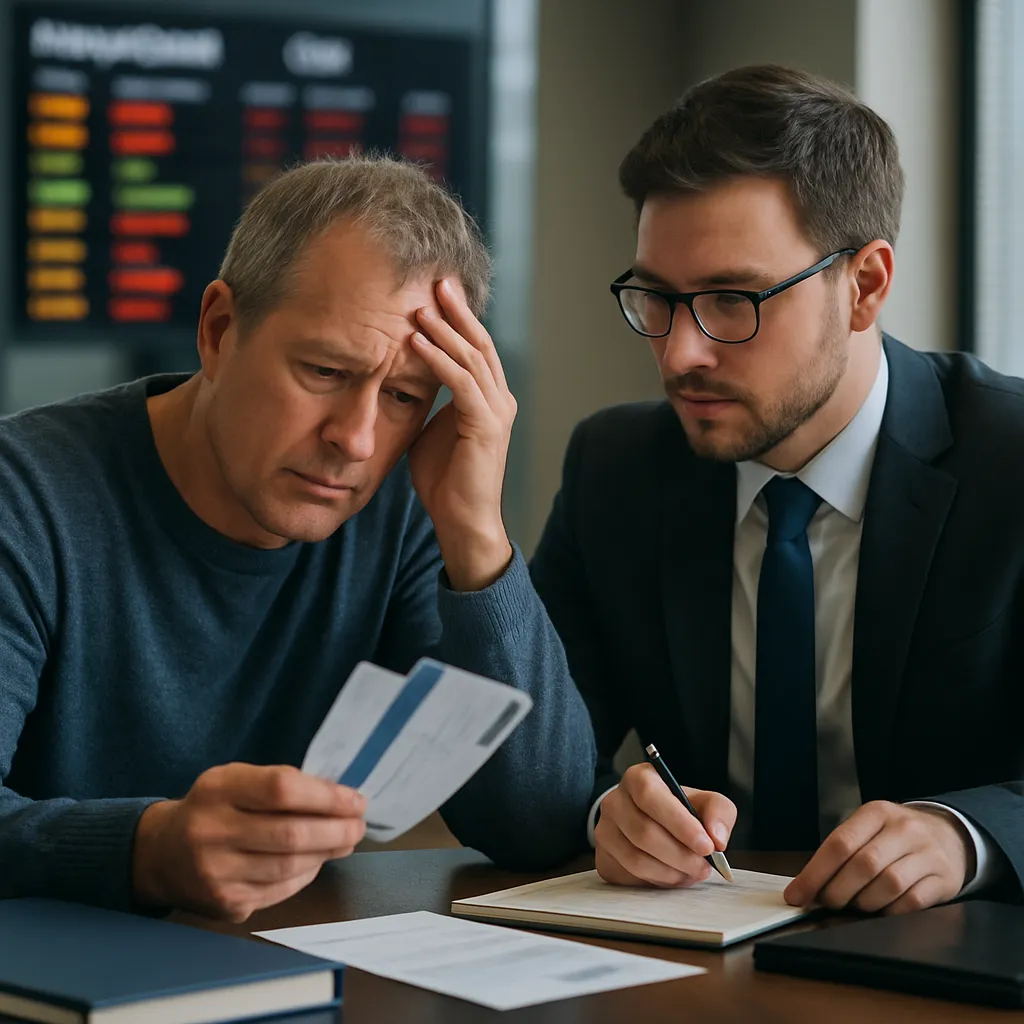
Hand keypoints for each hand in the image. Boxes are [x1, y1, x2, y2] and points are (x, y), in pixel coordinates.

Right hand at [132, 763, 366, 921]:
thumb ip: (280, 783)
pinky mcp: (224, 904)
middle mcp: (211, 832)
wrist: (160, 854)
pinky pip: (279, 890)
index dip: (326, 795)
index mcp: (217, 790)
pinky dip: (306, 874)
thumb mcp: (235, 779)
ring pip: (289, 867)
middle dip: (337, 829)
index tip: (355, 799)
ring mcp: (216, 874)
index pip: (281, 789)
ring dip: (327, 853)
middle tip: (359, 825)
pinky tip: (316, 861)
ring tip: (346, 840)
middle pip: (291, 834)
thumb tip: (339, 796)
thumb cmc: (211, 808)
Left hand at [407, 278, 515, 590]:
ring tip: (420, 305)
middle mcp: (499, 399)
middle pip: (478, 343)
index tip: (435, 291)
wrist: (462, 521)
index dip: (458, 318)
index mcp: (488, 398)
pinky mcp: (485, 427)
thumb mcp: (430, 429)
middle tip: (436, 279)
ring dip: (444, 329)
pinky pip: (461, 384)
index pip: (475, 347)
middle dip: (457, 310)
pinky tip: (416, 342)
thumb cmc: (444, 481)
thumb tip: (400, 376)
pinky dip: (438, 360)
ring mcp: (496, 412)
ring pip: (471, 358)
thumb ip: (425, 401)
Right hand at [594, 763, 736, 886]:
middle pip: (644, 833)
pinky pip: (630, 877)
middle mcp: (614, 802)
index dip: (679, 823)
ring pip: (636, 860)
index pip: (651, 797)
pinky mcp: (603, 859)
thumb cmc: (678, 810)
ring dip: (671, 872)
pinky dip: (658, 882)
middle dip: (681, 856)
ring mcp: (604, 832)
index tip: (707, 846)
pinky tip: (673, 875)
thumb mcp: (704, 801)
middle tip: (705, 867)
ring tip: (691, 872)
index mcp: (637, 778)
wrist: (650, 822)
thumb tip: (717, 839)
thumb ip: (718, 812)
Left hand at [784, 801, 972, 914]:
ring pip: (888, 884)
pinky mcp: (943, 878)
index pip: (839, 844)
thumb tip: (806, 886)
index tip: (796, 895)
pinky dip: (890, 911)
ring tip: (856, 904)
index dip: (814, 873)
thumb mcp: (869, 829)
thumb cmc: (895, 836)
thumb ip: (841, 852)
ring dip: (864, 902)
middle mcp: (903, 829)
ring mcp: (927, 853)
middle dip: (838, 891)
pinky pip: (912, 902)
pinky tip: (882, 910)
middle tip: (828, 902)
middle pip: (863, 865)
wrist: (949, 835)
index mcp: (876, 812)